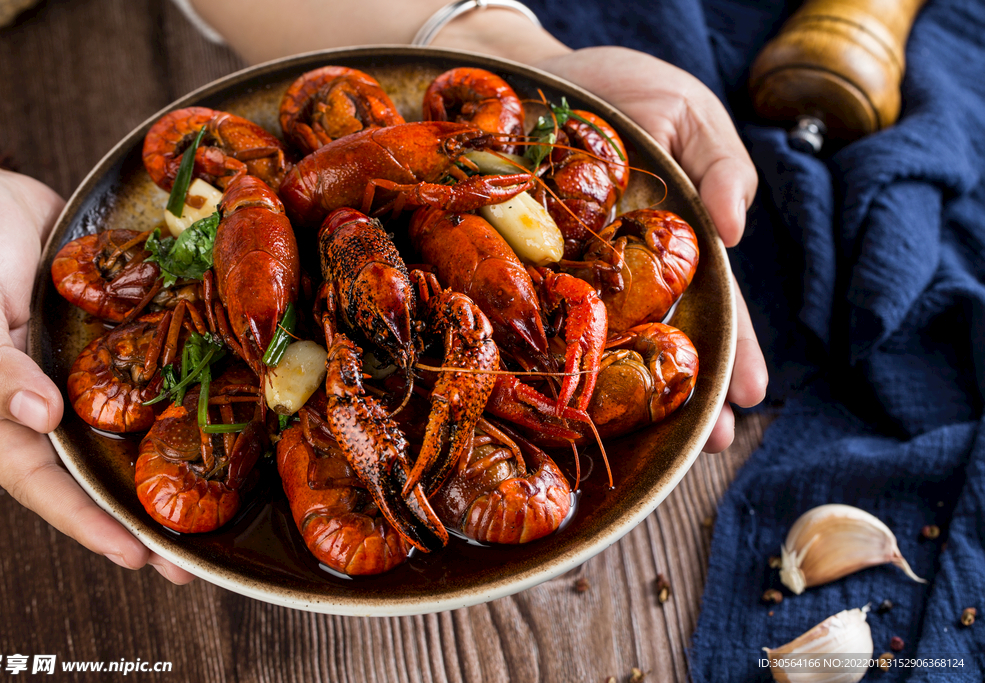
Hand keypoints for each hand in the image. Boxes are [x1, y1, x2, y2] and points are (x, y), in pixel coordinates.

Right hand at [0, 156, 194, 583]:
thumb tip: (41, 418)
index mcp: (1, 408)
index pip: (47, 481)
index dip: (90, 522)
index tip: (140, 558)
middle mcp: (50, 398)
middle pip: (99, 468)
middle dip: (144, 512)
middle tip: (198, 555)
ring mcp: (86, 368)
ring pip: (133, 425)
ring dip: (172, 462)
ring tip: (224, 500)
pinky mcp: (118, 332)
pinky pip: (154, 366)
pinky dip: (186, 388)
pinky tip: (228, 408)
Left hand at [535, 48, 767, 451]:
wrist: (528, 72)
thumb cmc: (616, 90)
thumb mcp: (685, 112)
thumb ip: (720, 163)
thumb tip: (734, 227)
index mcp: (671, 238)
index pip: (716, 301)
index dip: (736, 349)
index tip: (749, 397)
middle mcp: (623, 267)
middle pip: (664, 335)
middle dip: (691, 389)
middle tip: (710, 443)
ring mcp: (573, 272)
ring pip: (603, 340)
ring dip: (625, 390)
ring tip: (647, 438)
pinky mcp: (521, 266)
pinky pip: (539, 313)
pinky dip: (551, 352)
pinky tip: (557, 394)